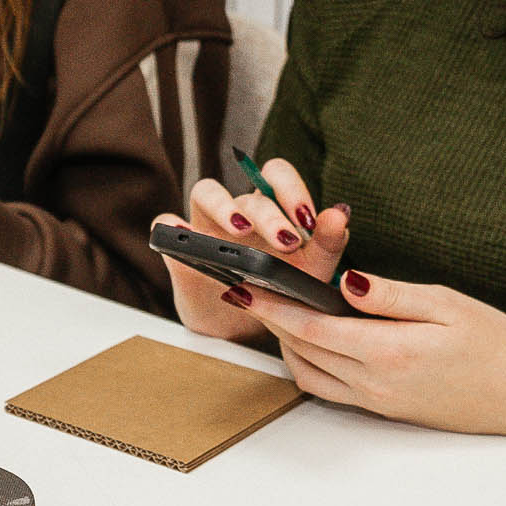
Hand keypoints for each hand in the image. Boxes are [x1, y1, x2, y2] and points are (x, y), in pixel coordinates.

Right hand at [160, 158, 344, 340]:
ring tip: (240, 232)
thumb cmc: (280, 294)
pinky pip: (165, 223)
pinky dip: (172, 226)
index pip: (276, 176)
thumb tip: (340, 213)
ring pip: (206, 192)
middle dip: (269, 215)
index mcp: (272, 210)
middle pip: (248, 194)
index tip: (307, 218)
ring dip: (224, 207)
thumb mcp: (311, 273)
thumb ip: (329, 243)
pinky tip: (184, 237)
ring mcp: (206, 226)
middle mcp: (238, 212)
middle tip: (286, 242)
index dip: (290, 188)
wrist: (246, 329)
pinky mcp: (178, 247)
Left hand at [229, 266, 505, 438]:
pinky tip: (314, 341)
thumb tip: (344, 281)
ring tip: (279, 311)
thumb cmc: (495, 345)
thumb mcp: (446, 305)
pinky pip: (330, 389)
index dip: (272, 307)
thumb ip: (389, 296)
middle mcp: (374, 384)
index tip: (245, 287)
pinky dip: (310, 364)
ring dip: (289, 345)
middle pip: (301, 351)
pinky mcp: (382, 410)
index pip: (311, 328)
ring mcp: (376, 401)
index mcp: (388, 352)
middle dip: (272, 321)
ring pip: (309, 374)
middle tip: (254, 290)